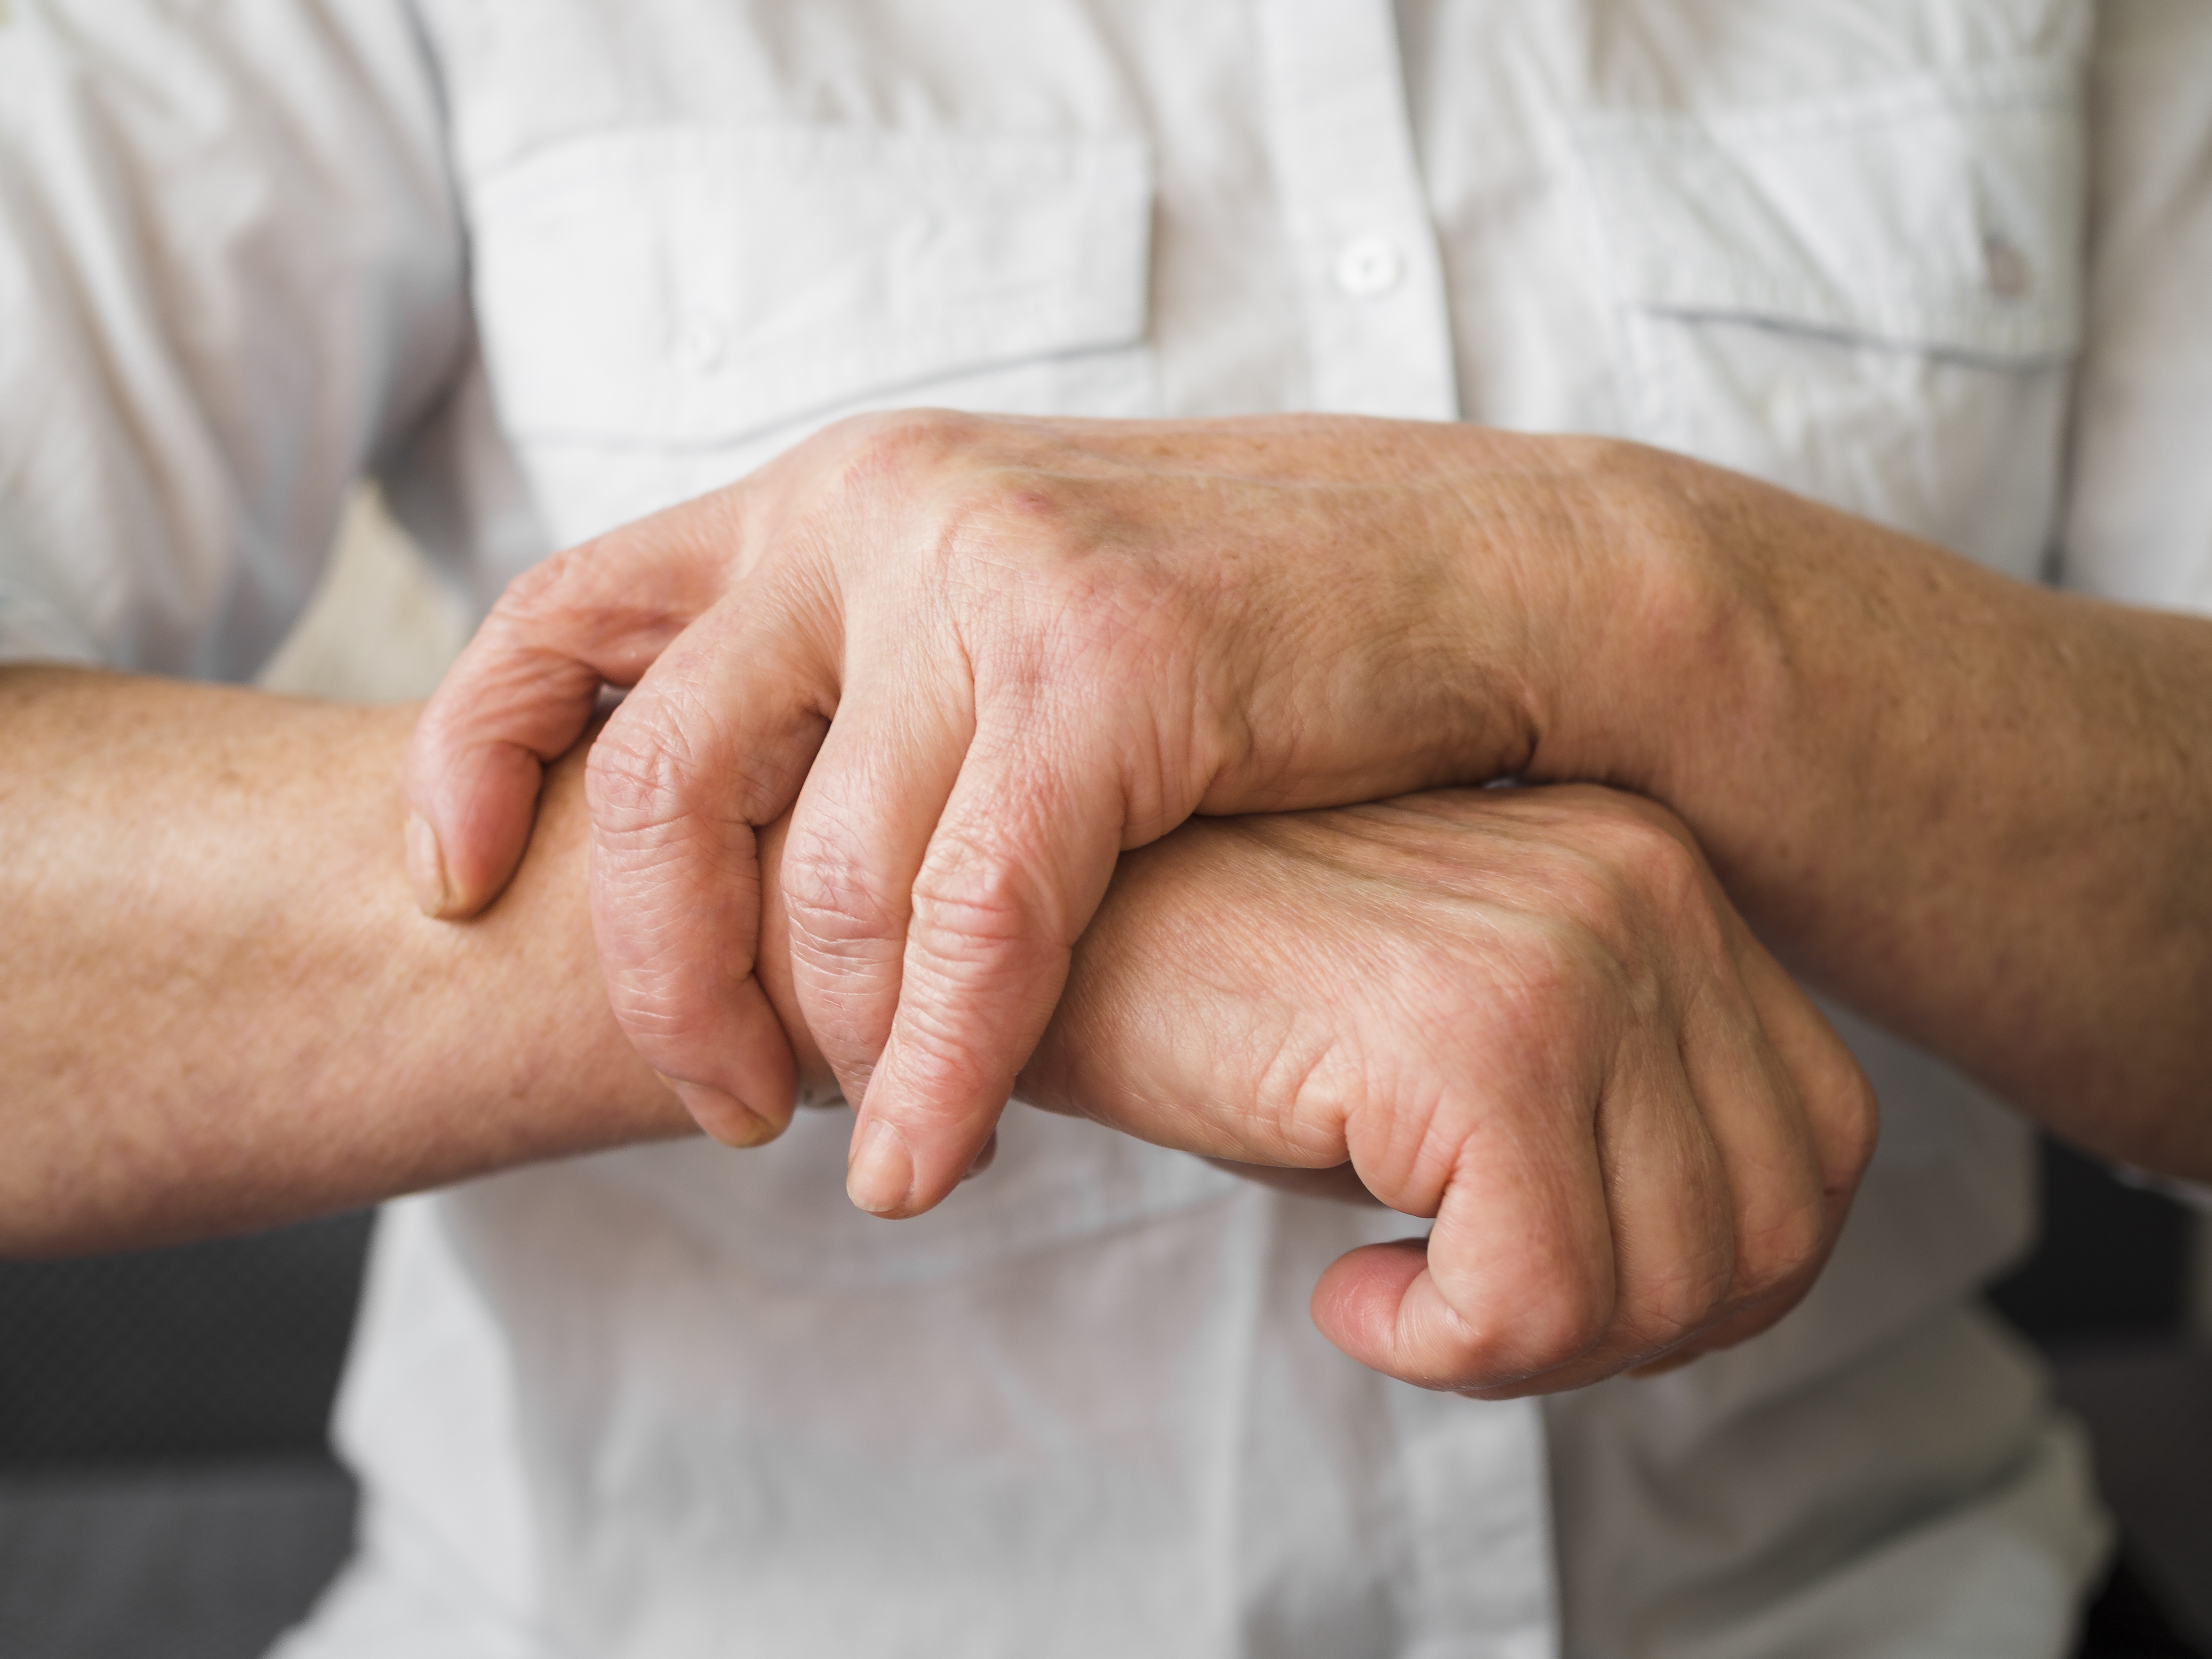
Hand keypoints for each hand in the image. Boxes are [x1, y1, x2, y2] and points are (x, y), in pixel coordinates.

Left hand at [404, 412, 1636, 1214]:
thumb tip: (745, 831)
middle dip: (662, 978)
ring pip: (821, 883)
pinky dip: (940, 1072)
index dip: (477, 755)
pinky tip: (934, 1160)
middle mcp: (886, 505)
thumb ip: (868, 678)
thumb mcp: (1007, 606)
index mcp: (841, 489)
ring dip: (830, 1054)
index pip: (569, 607)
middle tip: (725, 1105)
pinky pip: (973, 927)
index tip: (453, 884)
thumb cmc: (1249, 627)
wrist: (1492, 573)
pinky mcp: (1111, 672)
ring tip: (878, 1146)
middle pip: (660, 780)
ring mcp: (996, 577)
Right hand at [1020, 785, 1877, 1394]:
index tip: (1543, 1290)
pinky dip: (1447, 1345)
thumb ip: (1609, 1123)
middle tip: (1462, 1316)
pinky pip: (1538, 1296)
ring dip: (1527, 1349)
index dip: (1708, 1280)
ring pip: (1669, 1283)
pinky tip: (1350, 1291)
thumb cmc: (1228, 1006)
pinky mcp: (1471, 1031)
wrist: (1036, 931)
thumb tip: (1711, 1288)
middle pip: (1771, 1229)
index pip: (1819, 1144)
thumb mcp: (1459, 1052)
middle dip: (1623, 1336)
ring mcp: (1567, 950)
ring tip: (1399, 1296)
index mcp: (1656, 876)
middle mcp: (1641, 887)